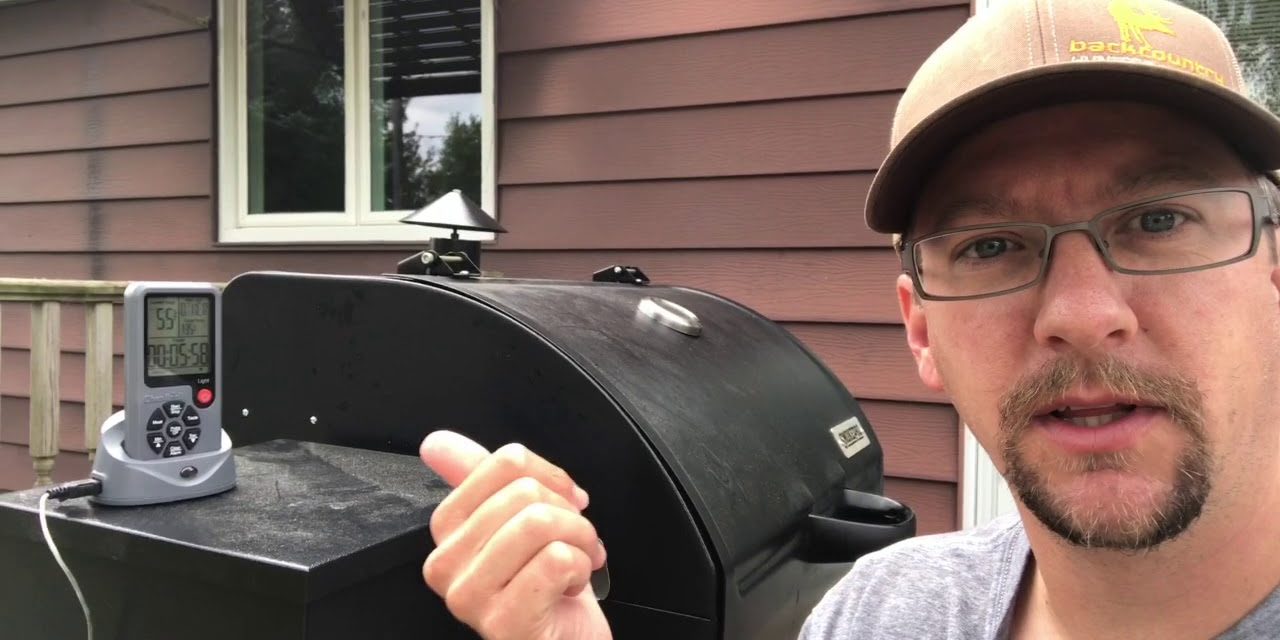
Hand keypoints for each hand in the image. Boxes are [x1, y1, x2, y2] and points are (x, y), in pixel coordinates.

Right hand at [420, 430, 611, 639]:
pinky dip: (580, 567)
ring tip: (575, 562)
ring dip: (579, 541)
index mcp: (448, 531)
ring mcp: (469, 596)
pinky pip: (555, 560)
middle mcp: (446, 564)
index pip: (505, 463)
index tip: (562, 505)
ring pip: (538, 523)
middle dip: (569, 515)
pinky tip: (569, 587)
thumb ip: (485, 476)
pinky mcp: (502, 620)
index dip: (551, 479)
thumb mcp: (518, 521)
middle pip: (524, 493)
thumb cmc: (547, 586)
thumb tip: (436, 443)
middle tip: (572, 544)